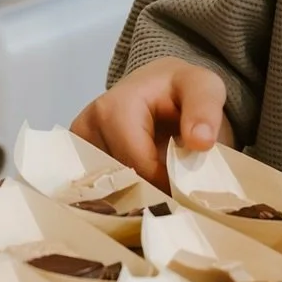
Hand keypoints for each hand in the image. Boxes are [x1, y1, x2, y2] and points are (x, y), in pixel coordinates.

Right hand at [71, 58, 232, 189]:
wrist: (159, 85)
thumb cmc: (180, 89)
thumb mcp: (203, 88)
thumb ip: (205, 110)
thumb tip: (200, 141)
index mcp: (113, 110)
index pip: (138, 166)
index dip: (166, 183)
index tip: (188, 191)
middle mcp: (86, 126)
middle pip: (118, 180)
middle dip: (149, 193)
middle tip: (176, 196)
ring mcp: (78, 144)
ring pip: (106, 190)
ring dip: (134, 196)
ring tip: (160, 191)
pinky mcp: (77, 157)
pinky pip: (96, 188)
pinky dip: (120, 194)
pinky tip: (141, 191)